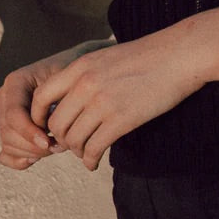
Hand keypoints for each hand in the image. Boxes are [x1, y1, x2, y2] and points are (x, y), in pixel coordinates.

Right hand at [0, 37, 114, 171]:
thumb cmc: (74, 74)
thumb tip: (50, 130)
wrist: (74, 75)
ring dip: (32, 153)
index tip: (49, 142)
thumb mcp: (69, 79)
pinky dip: (20, 160)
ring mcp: (4, 115)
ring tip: (55, 146)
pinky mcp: (9, 131)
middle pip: (9, 134)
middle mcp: (5, 98)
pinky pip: (5, 155)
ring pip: (8, 145)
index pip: (13, 114)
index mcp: (16, 82)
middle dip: (34, 146)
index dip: (29, 132)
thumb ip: (58, 101)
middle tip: (59, 145)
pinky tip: (38, 157)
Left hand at [29, 23, 209, 172]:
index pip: (41, 96)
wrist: (179, 55)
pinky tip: (94, 162)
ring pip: (73, 139)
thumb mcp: (108, 57)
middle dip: (61, 139)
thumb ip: (87, 74)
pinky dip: (90, 160)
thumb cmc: (149, 56)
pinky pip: (94, 148)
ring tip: (85, 153)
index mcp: (80, 67)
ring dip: (77, 151)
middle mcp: (85, 85)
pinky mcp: (121, 120)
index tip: (48, 127)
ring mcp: (103, 103)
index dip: (39, 117)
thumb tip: (75, 97)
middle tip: (71, 144)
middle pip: (56, 123)